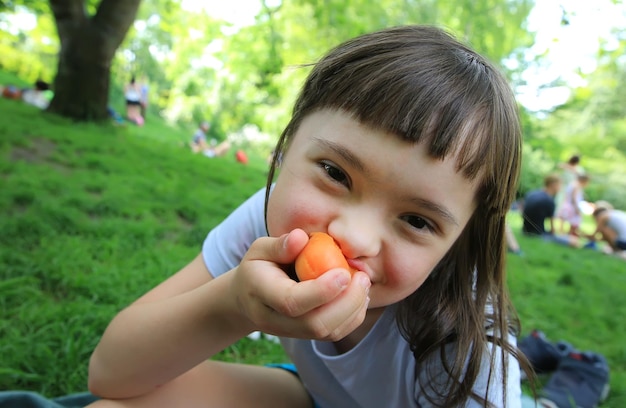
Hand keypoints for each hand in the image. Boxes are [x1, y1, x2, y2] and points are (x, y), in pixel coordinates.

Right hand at [230, 229, 370, 340]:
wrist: (247, 299)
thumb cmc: (258, 267)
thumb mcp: (260, 249)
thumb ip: (279, 245)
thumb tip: (301, 238)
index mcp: (261, 294)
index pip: (291, 302)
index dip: (321, 291)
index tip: (344, 273)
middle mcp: (274, 320)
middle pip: (314, 324)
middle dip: (345, 303)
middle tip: (362, 278)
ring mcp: (291, 332)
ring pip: (327, 333)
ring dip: (353, 310)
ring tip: (363, 283)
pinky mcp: (306, 335)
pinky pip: (333, 334)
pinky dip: (352, 316)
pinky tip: (359, 295)